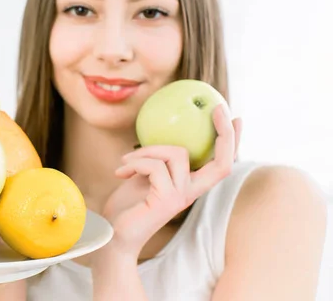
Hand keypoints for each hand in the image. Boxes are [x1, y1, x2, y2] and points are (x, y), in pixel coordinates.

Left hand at [102, 104, 241, 256]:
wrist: (112, 233)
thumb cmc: (126, 205)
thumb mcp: (144, 174)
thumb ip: (158, 159)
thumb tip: (160, 129)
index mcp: (188, 185)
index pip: (219, 164)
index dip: (230, 141)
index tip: (230, 115)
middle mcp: (191, 192)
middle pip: (222, 163)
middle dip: (226, 134)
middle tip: (216, 109)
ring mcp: (181, 197)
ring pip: (176, 154)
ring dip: (146, 151)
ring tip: (126, 161)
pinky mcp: (167, 200)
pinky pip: (155, 165)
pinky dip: (135, 162)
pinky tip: (120, 172)